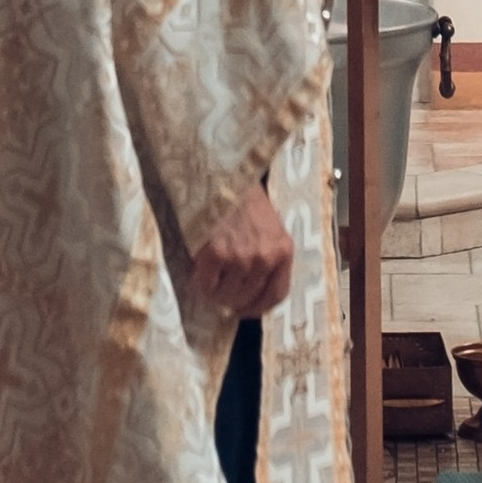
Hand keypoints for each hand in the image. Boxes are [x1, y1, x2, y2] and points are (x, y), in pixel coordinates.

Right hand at [191, 179, 293, 317]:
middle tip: (217, 292)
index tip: (244, 309)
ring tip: (207, 279)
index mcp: (284, 250)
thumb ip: (265, 254)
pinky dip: (199, 282)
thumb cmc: (241, 195)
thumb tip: (249, 289)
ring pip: (226, 295)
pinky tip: (197, 270)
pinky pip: (206, 285)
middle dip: (231, 300)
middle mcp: (266, 257)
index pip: (276, 295)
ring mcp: (242, 257)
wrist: (217, 172)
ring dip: (214, 293)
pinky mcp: (217, 255)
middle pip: (248, 298)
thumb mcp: (267, 225)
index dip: (258, 307)